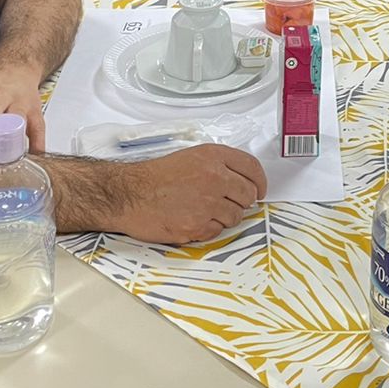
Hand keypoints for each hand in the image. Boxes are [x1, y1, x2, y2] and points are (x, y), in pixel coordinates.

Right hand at [110, 144, 267, 243]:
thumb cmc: (154, 177)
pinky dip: (208, 228)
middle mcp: (215, 177)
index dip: (260, 182)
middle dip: (242, 201)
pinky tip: (192, 218)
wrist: (129, 194)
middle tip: (228, 202)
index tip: (259, 189)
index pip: (253, 168)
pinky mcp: (198, 225)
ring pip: (236, 216)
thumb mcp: (190, 157)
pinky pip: (217, 231)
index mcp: (213, 156)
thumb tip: (240, 179)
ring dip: (224, 216)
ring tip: (202, 209)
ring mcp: (208, 203)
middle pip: (249, 195)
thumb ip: (218, 165)